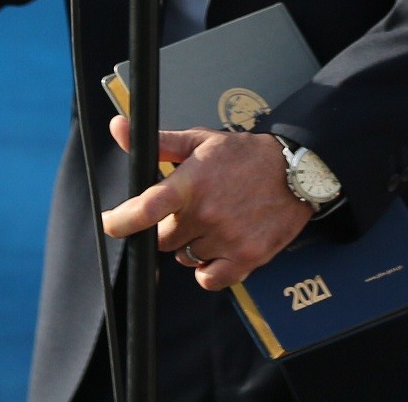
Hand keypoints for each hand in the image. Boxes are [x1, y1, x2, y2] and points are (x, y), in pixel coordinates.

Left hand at [99, 115, 314, 291]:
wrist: (296, 171)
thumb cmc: (243, 156)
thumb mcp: (200, 142)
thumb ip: (158, 143)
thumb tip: (119, 127)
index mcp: (192, 182)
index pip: (148, 207)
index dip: (122, 221)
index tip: (110, 224)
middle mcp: (208, 212)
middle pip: (164, 239)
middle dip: (172, 227)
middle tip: (193, 209)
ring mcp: (228, 238)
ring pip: (187, 259)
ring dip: (193, 247)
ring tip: (215, 222)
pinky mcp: (247, 258)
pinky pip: (210, 280)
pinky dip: (210, 270)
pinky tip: (222, 248)